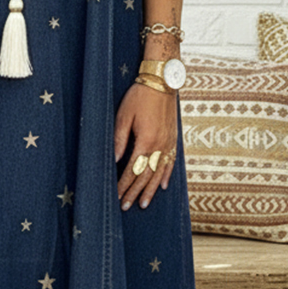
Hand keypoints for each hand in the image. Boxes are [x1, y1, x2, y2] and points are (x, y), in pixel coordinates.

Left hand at [114, 82, 178, 209]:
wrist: (162, 82)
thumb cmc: (139, 96)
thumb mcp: (124, 116)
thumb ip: (119, 139)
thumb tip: (114, 160)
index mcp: (146, 141)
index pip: (132, 170)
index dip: (124, 185)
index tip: (117, 197)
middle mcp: (159, 145)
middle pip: (146, 176)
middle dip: (134, 192)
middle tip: (126, 206)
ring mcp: (168, 143)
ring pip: (159, 173)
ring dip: (150, 190)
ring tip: (144, 204)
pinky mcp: (173, 139)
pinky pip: (170, 162)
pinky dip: (166, 176)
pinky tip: (161, 186)